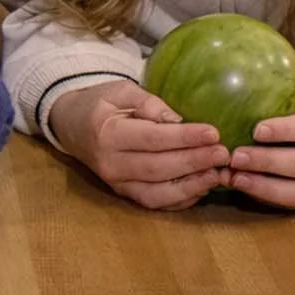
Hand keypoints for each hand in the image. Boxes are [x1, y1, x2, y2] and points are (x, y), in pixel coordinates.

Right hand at [48, 80, 228, 209]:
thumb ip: (149, 103)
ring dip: (191, 186)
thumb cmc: (100, 104)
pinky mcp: (124, 194)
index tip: (213, 132)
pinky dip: (181, 199)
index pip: (152, 138)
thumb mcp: (120, 91)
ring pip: (158, 193)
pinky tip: (202, 186)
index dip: (184, 137)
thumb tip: (179, 120)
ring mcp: (116, 183)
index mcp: (107, 133)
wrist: (71, 126)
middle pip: (158, 168)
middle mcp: (110, 164)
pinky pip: (155, 203)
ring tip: (218, 173)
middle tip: (223, 153)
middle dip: (194, 162)